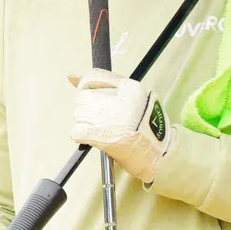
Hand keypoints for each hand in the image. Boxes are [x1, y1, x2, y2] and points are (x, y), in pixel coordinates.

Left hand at [67, 67, 175, 183]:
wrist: (159, 154)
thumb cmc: (147, 126)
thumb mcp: (135, 97)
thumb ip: (108, 83)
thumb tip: (71, 75)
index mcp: (130, 87)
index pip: (94, 77)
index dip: (86, 85)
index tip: (82, 88)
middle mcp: (118, 99)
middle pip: (84, 96)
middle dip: (88, 107)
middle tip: (101, 119)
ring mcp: (108, 117)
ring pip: (79, 113)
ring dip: (86, 122)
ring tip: (102, 130)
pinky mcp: (99, 136)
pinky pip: (77, 131)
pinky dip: (82, 136)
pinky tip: (94, 139)